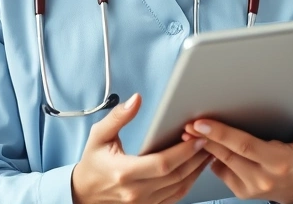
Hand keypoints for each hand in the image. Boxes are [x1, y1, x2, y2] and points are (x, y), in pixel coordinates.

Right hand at [71, 93, 212, 203]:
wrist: (83, 193)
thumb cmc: (92, 164)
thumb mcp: (99, 135)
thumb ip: (119, 116)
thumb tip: (136, 100)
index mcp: (124, 172)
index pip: (162, 163)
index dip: (184, 151)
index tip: (197, 137)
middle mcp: (136, 192)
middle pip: (176, 176)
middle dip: (196, 158)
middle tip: (209, 141)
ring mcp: (143, 203)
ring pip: (179, 188)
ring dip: (196, 171)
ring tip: (207, 152)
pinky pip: (175, 197)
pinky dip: (189, 183)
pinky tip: (195, 170)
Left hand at [182, 100, 292, 203]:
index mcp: (279, 161)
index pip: (245, 146)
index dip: (221, 134)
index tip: (202, 123)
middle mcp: (263, 176)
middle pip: (226, 154)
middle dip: (205, 137)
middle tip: (189, 122)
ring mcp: (250, 187)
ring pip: (219, 162)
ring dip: (203, 146)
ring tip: (189, 130)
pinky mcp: (240, 192)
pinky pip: (219, 171)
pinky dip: (211, 156)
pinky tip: (203, 143)